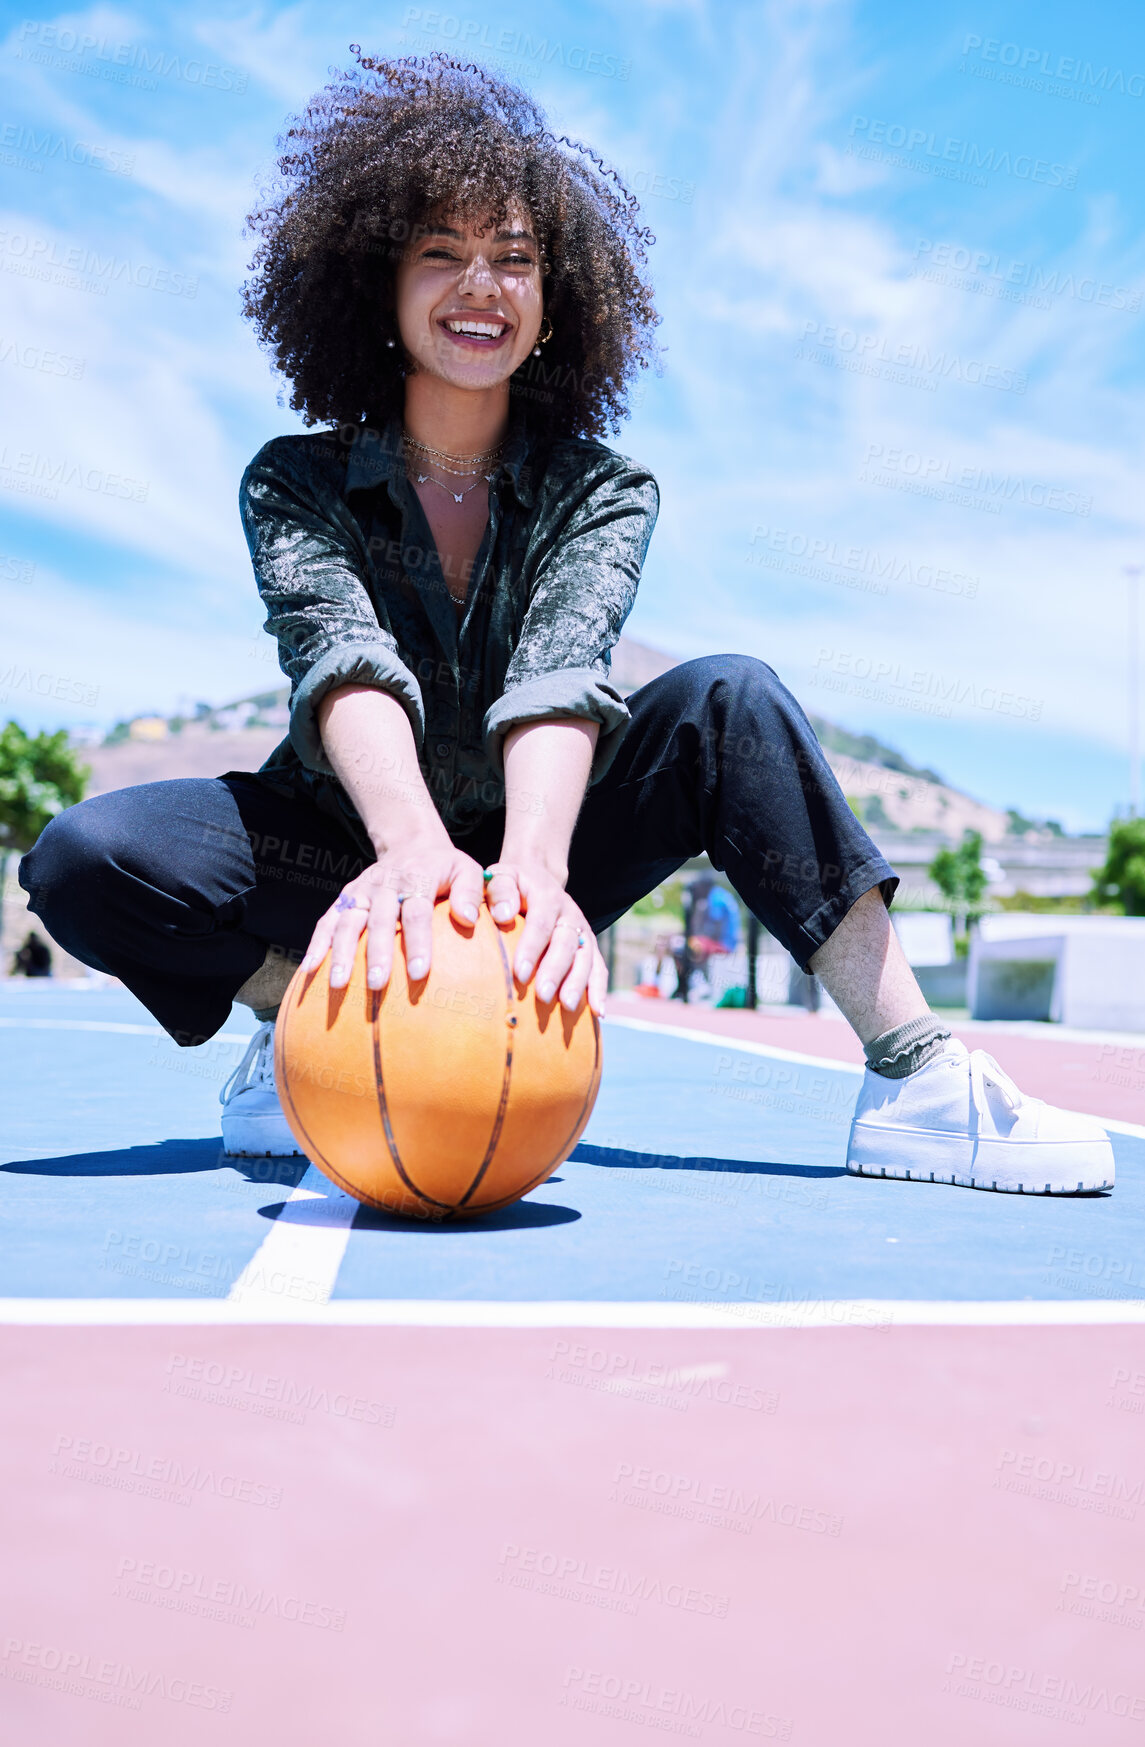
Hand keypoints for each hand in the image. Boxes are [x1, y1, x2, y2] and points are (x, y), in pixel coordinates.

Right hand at [300, 837, 484, 990]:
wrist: (412, 844)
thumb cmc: (445, 869)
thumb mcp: (467, 870)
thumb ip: (470, 892)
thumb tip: (469, 919)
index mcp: (417, 878)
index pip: (416, 912)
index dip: (417, 942)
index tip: (418, 973)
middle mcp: (385, 884)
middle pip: (379, 921)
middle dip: (377, 954)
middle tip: (378, 986)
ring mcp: (361, 891)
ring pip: (348, 922)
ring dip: (341, 954)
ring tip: (338, 985)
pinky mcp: (346, 898)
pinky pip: (327, 921)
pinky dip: (316, 945)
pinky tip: (309, 971)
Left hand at [483, 859, 606, 1016]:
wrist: (534, 879)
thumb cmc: (507, 885)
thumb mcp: (498, 877)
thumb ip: (498, 891)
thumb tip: (503, 914)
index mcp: (547, 895)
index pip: (540, 923)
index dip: (532, 948)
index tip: (520, 973)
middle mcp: (569, 913)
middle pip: (566, 943)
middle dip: (555, 971)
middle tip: (542, 996)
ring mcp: (581, 930)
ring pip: (586, 957)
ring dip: (577, 983)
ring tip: (566, 1007)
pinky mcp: (588, 946)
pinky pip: (598, 968)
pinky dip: (599, 989)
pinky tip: (598, 1013)